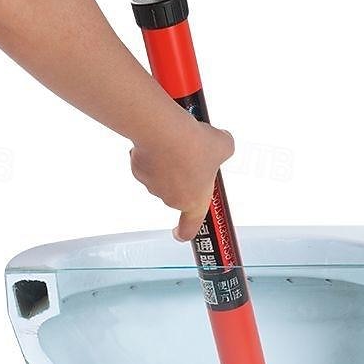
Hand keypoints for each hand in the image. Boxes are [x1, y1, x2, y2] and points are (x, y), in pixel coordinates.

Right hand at [131, 117, 234, 240]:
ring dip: (170, 164)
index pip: (189, 227)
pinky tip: (163, 140)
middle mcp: (172, 198)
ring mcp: (153, 185)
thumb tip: (222, 143)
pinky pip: (149, 163)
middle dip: (184, 176)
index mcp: (195, 201)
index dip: (185, 231)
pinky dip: (155, 153)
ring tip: (179, 143)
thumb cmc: (193, 144)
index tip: (181, 233)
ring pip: (163, 176)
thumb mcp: (224, 146)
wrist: (164, 131)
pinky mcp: (138, 169)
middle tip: (194, 156)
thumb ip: (224, 150)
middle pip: (178, 192)